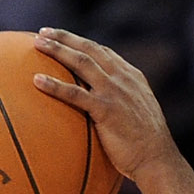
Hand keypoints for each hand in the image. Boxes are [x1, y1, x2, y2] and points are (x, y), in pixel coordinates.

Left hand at [29, 29, 174, 179]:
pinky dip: (54, 85)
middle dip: (65, 38)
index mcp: (132, 77)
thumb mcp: (139, 114)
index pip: (103, 52)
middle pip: (89, 49)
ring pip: (81, 62)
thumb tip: (103, 108)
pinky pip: (75, 93)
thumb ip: (123, 103)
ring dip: (57, 50)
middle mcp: (123, 78)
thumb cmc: (147, 146)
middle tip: (44, 33)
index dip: (81, 42)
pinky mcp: (105, 109)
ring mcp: (114, 92)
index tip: (63, 37)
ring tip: (36, 44)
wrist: (158, 160)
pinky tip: (36, 80)